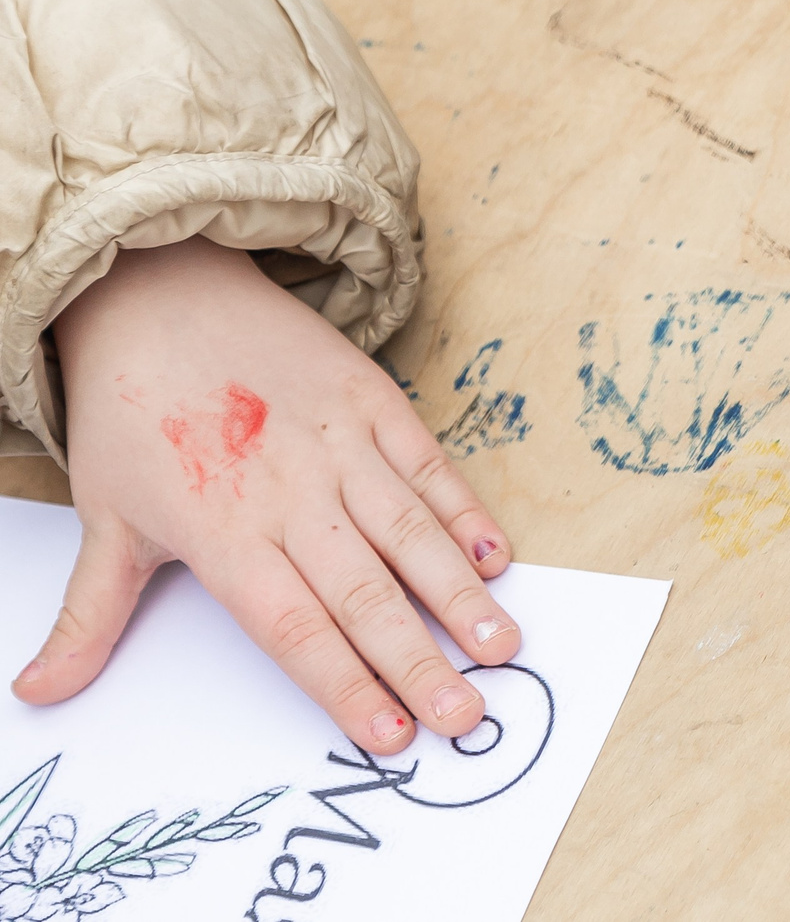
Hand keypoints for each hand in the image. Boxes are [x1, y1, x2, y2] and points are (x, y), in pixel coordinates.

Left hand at [13, 238, 518, 756]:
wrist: (158, 294)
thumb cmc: (130, 412)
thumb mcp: (104, 517)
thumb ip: (89, 615)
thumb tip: (36, 694)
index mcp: (222, 532)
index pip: (294, 627)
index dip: (345, 685)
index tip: (389, 736)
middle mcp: (289, 494)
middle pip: (366, 593)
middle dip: (420, 661)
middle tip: (466, 715)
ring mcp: (337, 444)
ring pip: (410, 533)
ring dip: (460, 594)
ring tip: (502, 646)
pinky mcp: (370, 401)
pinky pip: (428, 465)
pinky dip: (464, 512)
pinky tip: (496, 557)